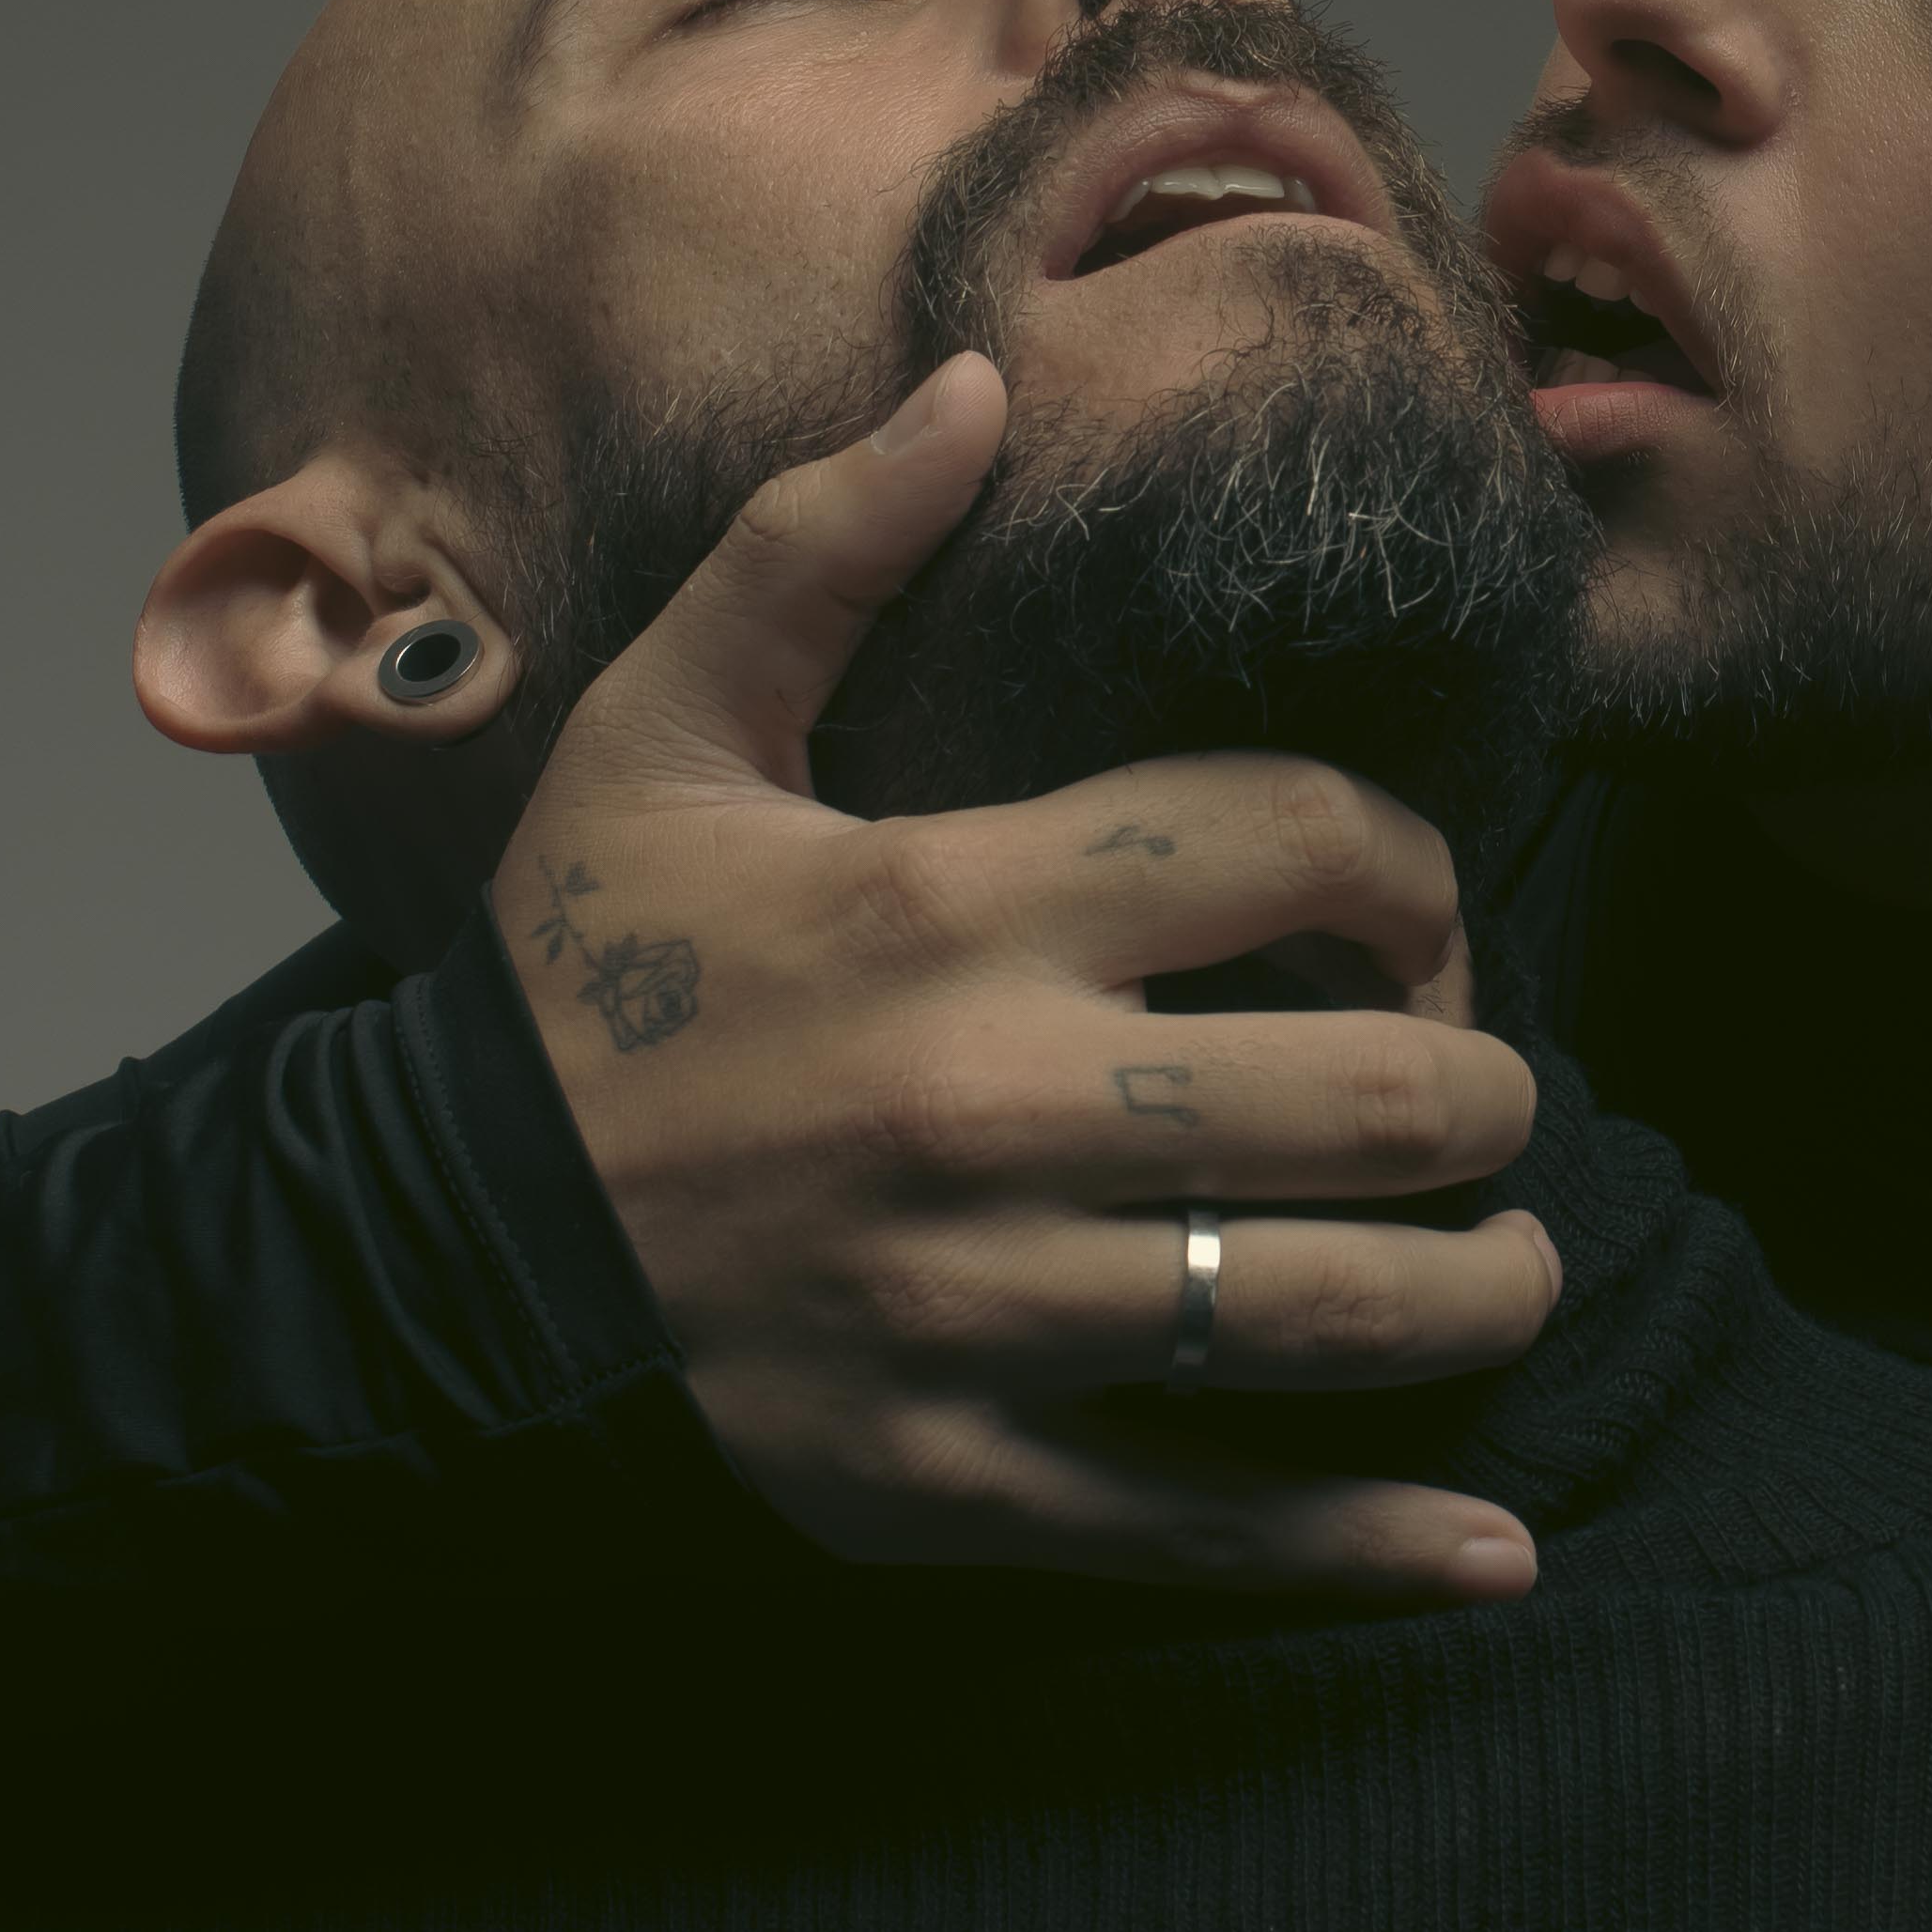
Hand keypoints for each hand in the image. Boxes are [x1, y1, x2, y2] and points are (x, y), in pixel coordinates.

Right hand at [490, 352, 1557, 1603]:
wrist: (423, 1249)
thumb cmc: (578, 977)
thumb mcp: (666, 725)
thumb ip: (823, 540)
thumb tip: (982, 377)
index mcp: (956, 903)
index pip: (1303, 845)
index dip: (1418, 865)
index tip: (1413, 907)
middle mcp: (996, 1107)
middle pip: (1379, 1091)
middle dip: (1489, 1089)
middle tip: (1480, 1092)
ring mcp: (982, 1312)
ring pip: (1336, 1311)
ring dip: (1483, 1292)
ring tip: (1508, 1263)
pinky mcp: (952, 1484)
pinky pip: (1210, 1530)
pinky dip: (1373, 1551)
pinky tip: (1488, 1554)